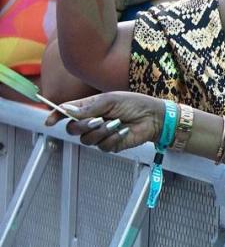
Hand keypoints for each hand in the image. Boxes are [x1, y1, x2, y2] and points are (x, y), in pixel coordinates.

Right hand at [44, 91, 163, 152]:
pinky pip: (103, 146)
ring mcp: (100, 134)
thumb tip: (68, 111)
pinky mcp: (110, 145)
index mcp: (89, 108)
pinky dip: (113, 138)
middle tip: (99, 119)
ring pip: (86, 140)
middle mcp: (91, 122)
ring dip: (101, 131)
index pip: (67, 113)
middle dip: (83, 125)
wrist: (153, 116)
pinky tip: (123, 131)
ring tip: (117, 123)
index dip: (56, 116)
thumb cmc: (134, 104)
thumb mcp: (110, 100)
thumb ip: (89, 107)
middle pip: (72, 129)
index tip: (49, 121)